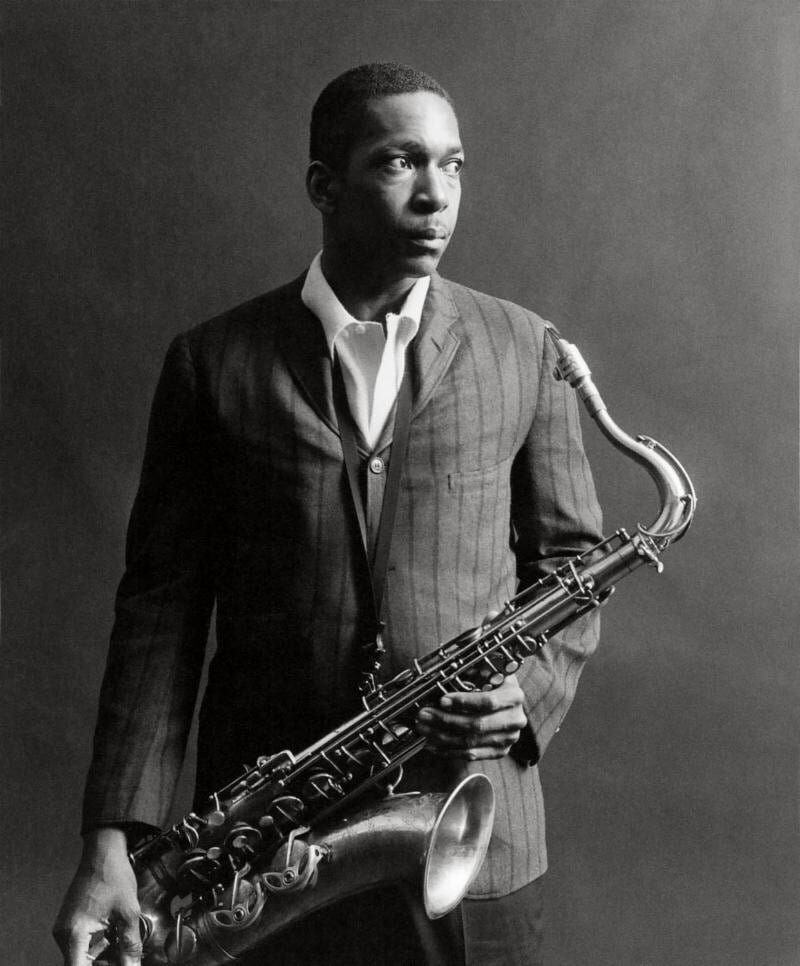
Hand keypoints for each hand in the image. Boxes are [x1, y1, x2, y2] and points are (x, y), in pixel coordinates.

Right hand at [53, 827, 142, 965]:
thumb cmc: (113, 876)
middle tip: (123, 959)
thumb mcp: (128, 913)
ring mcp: (65, 928)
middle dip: (103, 964)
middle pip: (80, 964)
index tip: (116, 965)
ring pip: (81, 956)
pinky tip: (113, 939)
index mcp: (74, 933)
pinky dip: (96, 947)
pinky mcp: (70, 923)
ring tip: (121, 948)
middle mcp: (64, 934)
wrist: (103, 852)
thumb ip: (130, 945)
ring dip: (100, 958)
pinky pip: (80, 945)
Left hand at [414, 673, 527, 760]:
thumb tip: (445, 672)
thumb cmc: (495, 685)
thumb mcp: (488, 672)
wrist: (509, 705)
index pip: (488, 702)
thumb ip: (472, 672)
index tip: (442, 700)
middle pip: (477, 724)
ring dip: (442, 736)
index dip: (464, 702)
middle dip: (445, 720)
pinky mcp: (499, 752)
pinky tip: (432, 743)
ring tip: (424, 728)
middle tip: (424, 715)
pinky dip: (448, 750)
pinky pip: (470, 755)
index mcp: (514, 696)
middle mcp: (515, 719)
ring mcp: (508, 739)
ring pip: (470, 742)